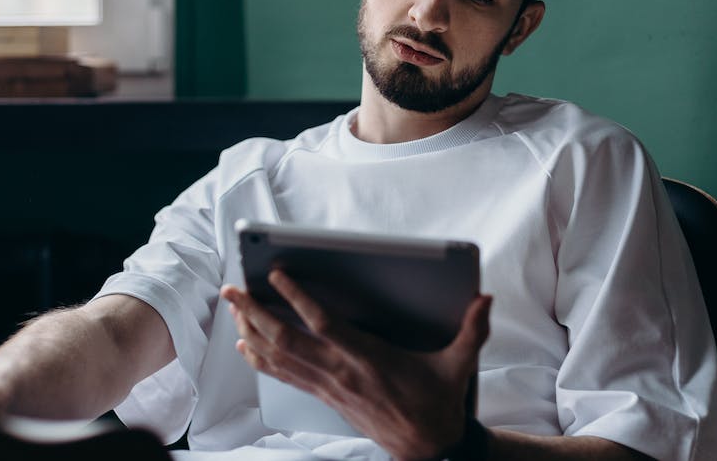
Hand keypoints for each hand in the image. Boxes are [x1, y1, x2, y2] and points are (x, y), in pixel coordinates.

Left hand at [221, 270, 491, 459]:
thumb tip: (484, 300)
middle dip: (255, 312)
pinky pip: (284, 376)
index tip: (277, 274)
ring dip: (251, 330)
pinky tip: (246, 344)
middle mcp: (342, 372)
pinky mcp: (325, 397)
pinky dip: (261, 358)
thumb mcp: (459, 366)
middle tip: (232, 289)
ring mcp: (329, 386)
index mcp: (369, 358)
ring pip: (278, 357)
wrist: (427, 449)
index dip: (297, 298)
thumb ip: (472, 331)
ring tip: (233, 307)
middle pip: (286, 339)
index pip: (324, 324)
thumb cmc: (438, 404)